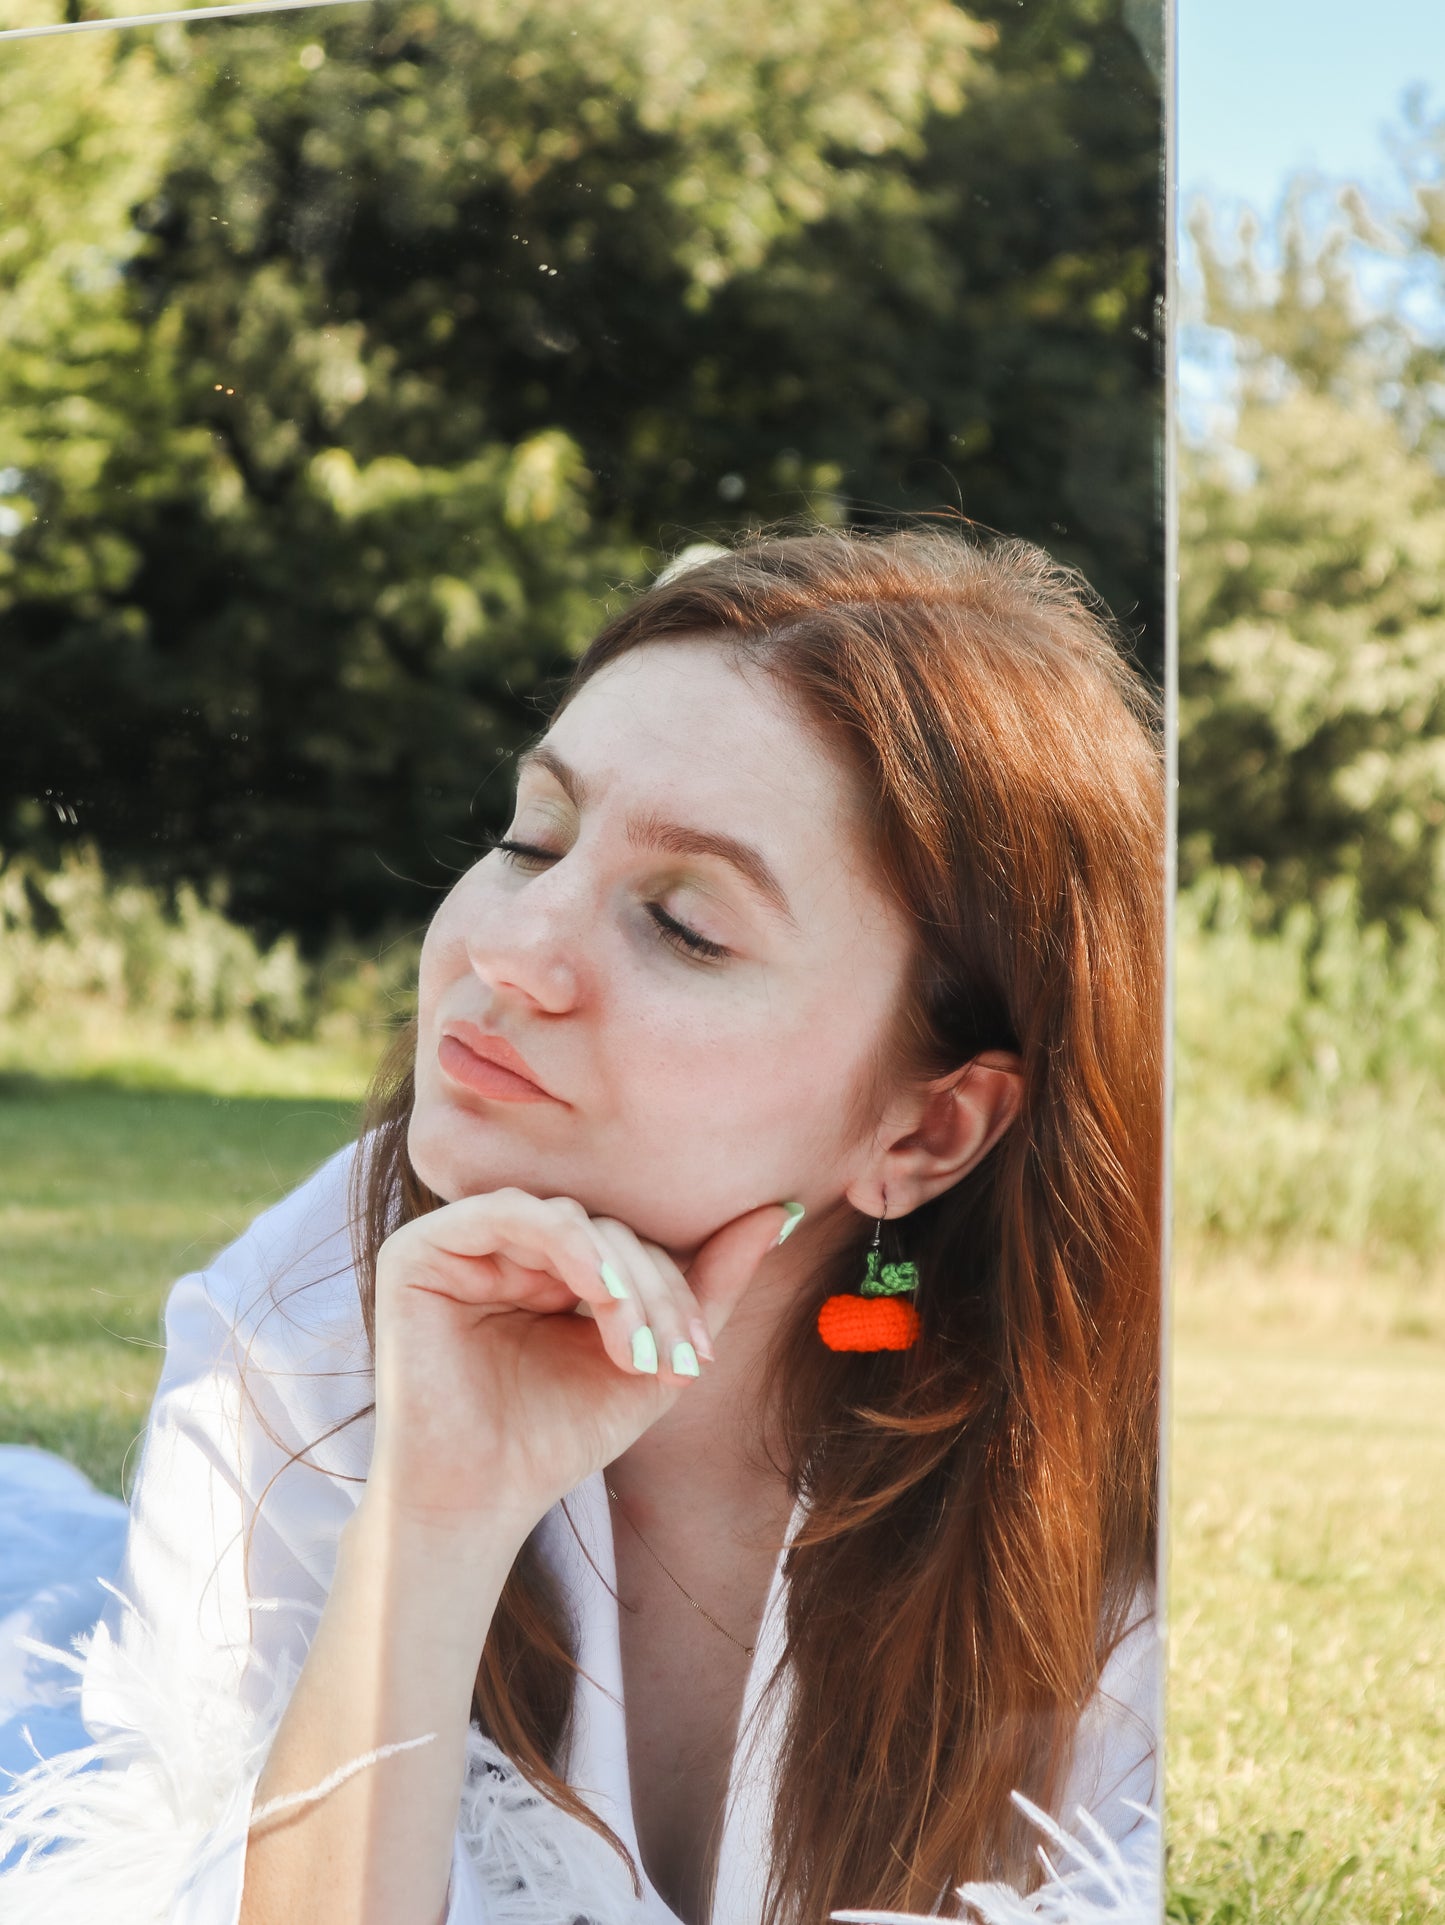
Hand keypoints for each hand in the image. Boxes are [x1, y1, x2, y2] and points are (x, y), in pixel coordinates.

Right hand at [363, 1189, 791, 1535]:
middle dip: (654, 1290)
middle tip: (676, 1359)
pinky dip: (567, 1244)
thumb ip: (710, 1283)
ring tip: (635, 1348)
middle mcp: (504, 1246)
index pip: (629, 1242)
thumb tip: (779, 1209)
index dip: (675, 1288)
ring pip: (569, 1219)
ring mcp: (460, 1243)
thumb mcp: (654, 1357)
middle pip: (606, 1228)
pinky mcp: (418, 1251)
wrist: (482, 1501)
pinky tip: (597, 1294)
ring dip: (619, 1276)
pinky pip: (508, 1213)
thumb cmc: (559, 1436)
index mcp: (550, 1265)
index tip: (702, 1358)